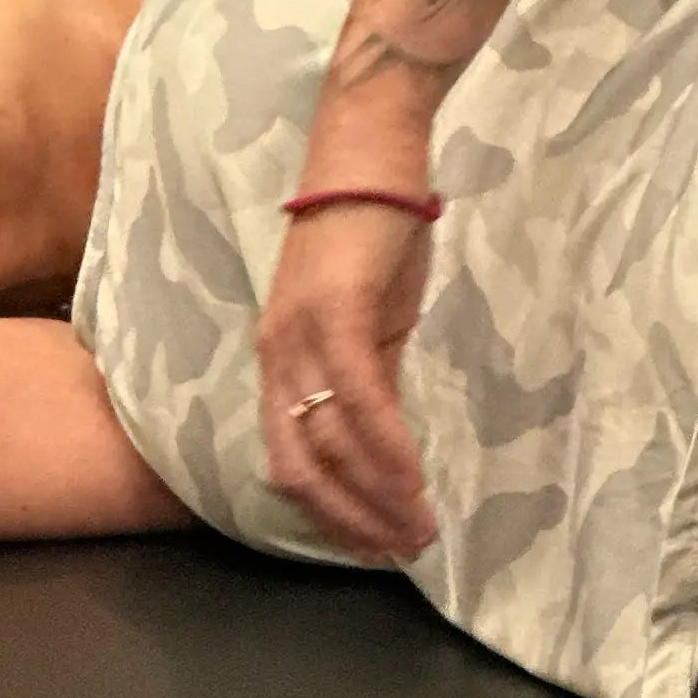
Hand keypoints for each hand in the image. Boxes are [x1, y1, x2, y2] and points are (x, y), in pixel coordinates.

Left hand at [257, 192, 438, 561]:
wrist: (371, 146)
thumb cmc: (374, 226)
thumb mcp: (372, 316)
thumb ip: (371, 375)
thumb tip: (386, 438)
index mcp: (280, 360)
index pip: (289, 462)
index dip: (328, 514)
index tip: (372, 546)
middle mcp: (277, 356)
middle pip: (299, 469)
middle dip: (351, 521)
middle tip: (401, 550)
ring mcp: (301, 336)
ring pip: (329, 444)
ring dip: (378, 497)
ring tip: (420, 528)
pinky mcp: (337, 313)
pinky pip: (360, 400)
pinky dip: (387, 449)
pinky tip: (414, 479)